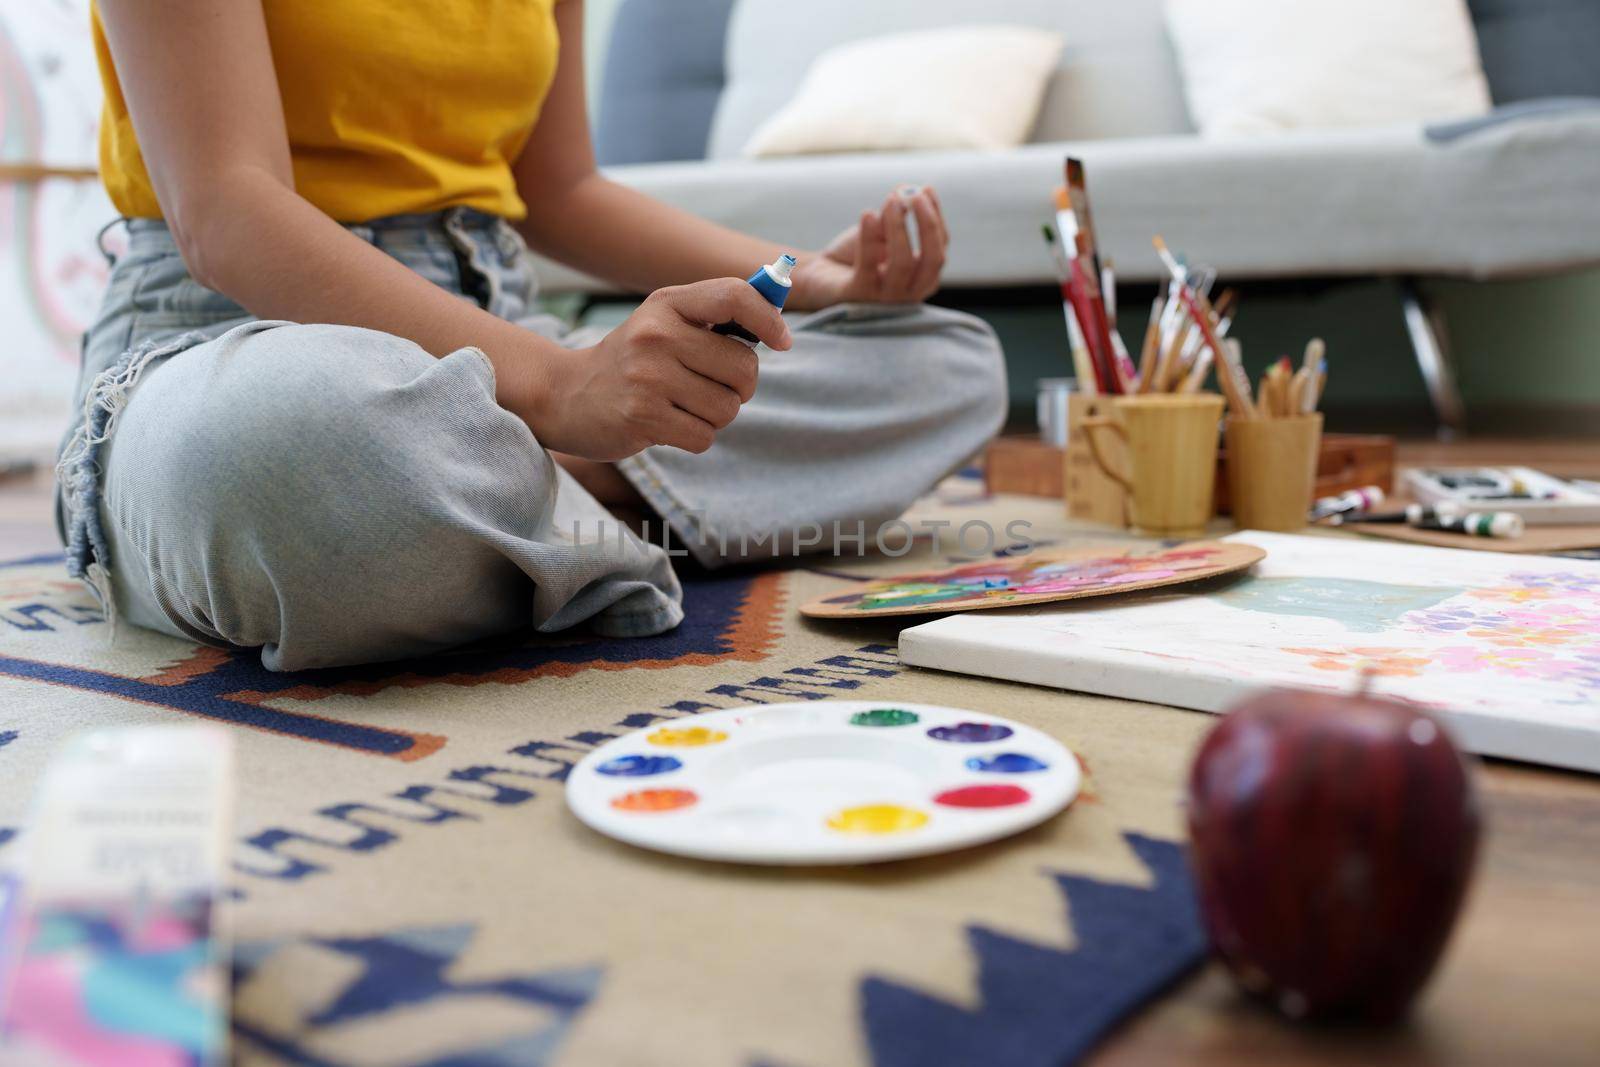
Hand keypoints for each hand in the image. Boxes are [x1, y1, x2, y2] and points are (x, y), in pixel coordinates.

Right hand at [528, 279, 790, 460]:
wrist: (565, 395)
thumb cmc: (633, 360)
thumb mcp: (664, 322)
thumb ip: (715, 317)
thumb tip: (779, 326)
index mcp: (667, 304)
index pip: (734, 297)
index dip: (769, 319)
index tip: (783, 341)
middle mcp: (657, 334)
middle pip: (744, 368)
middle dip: (739, 387)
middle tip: (711, 386)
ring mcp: (648, 377)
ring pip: (727, 408)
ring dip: (714, 416)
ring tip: (681, 406)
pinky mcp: (642, 417)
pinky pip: (704, 437)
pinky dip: (695, 437)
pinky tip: (668, 425)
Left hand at [787, 185, 949, 310]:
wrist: (820, 278)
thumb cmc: (856, 256)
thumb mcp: (880, 231)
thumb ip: (896, 213)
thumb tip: (906, 190)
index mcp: (923, 278)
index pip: (940, 246)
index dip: (935, 216)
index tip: (926, 189)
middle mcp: (910, 293)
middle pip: (933, 259)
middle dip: (927, 224)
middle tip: (914, 196)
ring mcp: (885, 298)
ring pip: (903, 263)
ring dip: (898, 227)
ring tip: (890, 200)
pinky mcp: (858, 295)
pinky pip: (868, 266)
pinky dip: (869, 238)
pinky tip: (867, 214)